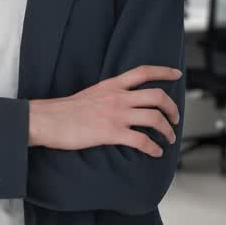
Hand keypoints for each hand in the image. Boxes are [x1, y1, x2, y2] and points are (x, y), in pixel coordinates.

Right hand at [27, 65, 181, 156]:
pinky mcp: (111, 133)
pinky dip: (153, 148)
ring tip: (168, 138)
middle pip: (157, 96)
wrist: (48, 120)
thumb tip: (122, 103)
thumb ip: (108, 95)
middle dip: (172, 108)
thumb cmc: (64, 110)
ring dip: (167, 130)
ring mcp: (116, 115)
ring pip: (154, 118)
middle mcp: (118, 97)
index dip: (163, 71)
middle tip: (175, 118)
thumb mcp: (91, 93)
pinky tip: (155, 152)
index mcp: (112, 85)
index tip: (177, 74)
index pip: (143, 72)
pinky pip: (142, 140)